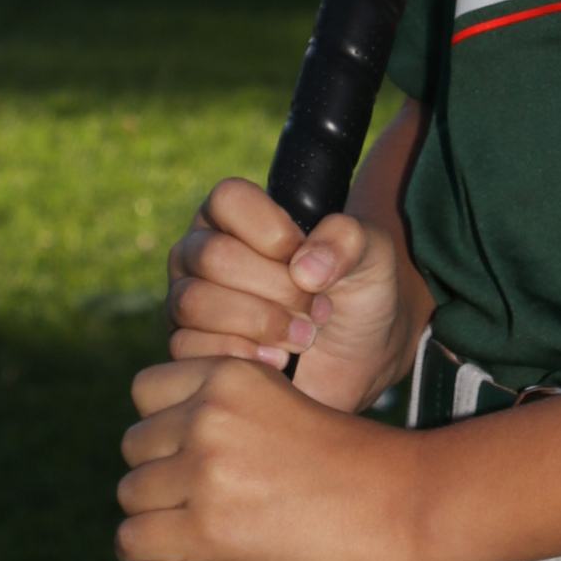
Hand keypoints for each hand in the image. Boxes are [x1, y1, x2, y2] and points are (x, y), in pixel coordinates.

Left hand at [116, 354, 417, 560]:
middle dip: (160, 475)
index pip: (147, 391)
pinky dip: (152, 558)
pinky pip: (134, 543)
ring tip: (203, 535)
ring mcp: (205, 470)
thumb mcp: (284, 412)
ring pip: (131, 496)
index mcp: (233, 375)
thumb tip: (167, 466)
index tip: (192, 453)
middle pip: (135, 447)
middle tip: (203, 504)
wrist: (407, 506)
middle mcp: (210, 414)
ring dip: (157, 519)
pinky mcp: (206, 528)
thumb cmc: (357, 468)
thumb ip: (227, 423)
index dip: (166, 425)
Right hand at [164, 177, 409, 414]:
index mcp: (236, 214)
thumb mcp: (372, 254)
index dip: (274, 234)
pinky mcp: (187, 347)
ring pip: (194, 302)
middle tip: (317, 310)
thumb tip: (304, 269)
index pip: (229, 199)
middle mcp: (202, 250)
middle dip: (277, 289)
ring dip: (260, 324)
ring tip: (303, 337)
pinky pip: (187, 347)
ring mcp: (187, 298)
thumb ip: (347, 240)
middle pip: (213, 257)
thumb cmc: (358, 292)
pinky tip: (279, 361)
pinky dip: (241, 356)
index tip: (310, 264)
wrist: (360, 357)